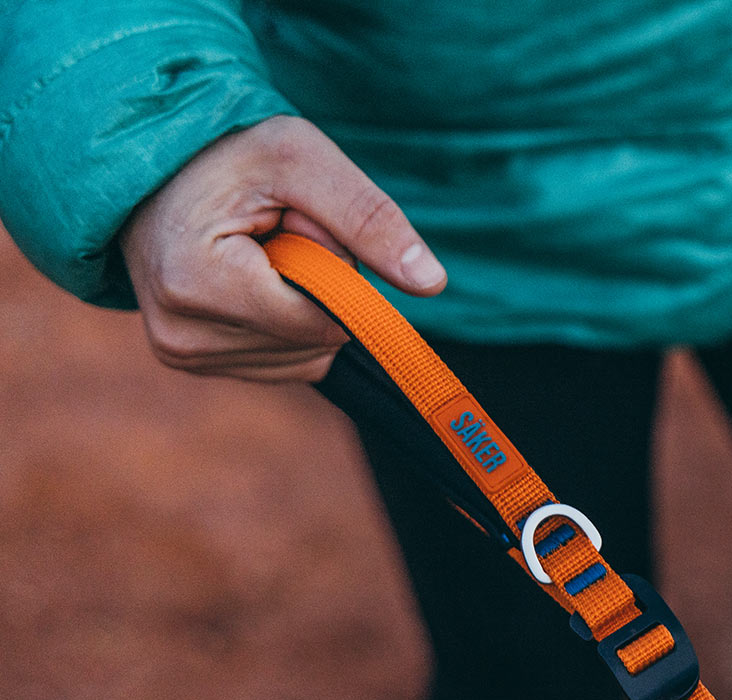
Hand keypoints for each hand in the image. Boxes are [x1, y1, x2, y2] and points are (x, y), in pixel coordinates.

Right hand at [119, 114, 445, 381]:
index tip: (300, 224)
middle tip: (276, 233)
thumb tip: (432, 283)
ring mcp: (184, 355)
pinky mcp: (190, 363)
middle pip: (315, 343)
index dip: (335, 272)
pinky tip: (252, 281)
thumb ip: (370, 218)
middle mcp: (183, 335)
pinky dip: (287, 325)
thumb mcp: (302, 157)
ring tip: (259, 253)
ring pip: (305, 359)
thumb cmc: (226, 152)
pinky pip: (284, 364)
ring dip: (305, 308)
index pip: (320, 320)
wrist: (149, 166)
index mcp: (197, 284)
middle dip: (319, 291)